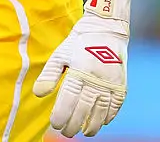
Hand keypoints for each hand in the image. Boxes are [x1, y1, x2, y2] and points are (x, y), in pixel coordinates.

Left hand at [33, 0, 130, 136]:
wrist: (106, 28)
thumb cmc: (79, 42)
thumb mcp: (60, 54)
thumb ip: (49, 75)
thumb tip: (38, 94)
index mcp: (78, 70)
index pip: (68, 100)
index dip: (61, 115)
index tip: (55, 124)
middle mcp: (95, 78)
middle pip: (83, 109)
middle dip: (73, 124)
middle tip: (66, 132)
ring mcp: (110, 81)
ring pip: (101, 111)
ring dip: (92, 125)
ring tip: (84, 132)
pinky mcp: (121, 82)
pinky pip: (116, 104)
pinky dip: (109, 115)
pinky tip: (101, 122)